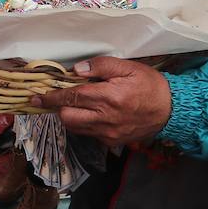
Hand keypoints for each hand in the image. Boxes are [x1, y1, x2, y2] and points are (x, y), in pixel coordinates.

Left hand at [28, 57, 171, 147]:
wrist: (171, 110)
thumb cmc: (149, 85)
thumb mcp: (128, 67)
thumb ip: (101, 66)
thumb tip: (76, 70)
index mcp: (108, 97)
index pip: (71, 97)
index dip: (51, 97)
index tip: (36, 97)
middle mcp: (105, 118)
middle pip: (67, 117)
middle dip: (58, 107)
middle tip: (57, 97)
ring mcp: (108, 133)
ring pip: (75, 128)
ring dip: (69, 116)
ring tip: (72, 105)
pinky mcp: (112, 142)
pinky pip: (89, 134)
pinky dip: (84, 124)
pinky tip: (91, 114)